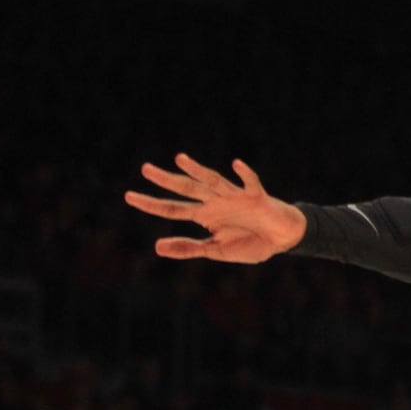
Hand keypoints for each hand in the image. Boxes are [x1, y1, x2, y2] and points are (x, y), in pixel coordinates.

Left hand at [124, 153, 306, 262]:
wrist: (282, 238)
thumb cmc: (250, 242)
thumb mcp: (216, 250)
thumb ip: (189, 248)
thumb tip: (156, 247)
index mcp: (205, 215)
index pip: (173, 209)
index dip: (151, 204)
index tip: (128, 196)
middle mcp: (216, 202)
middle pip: (187, 189)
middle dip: (167, 180)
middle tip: (145, 169)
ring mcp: (235, 197)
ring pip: (213, 181)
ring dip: (198, 171)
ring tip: (179, 159)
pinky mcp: (257, 197)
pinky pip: (249, 182)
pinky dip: (244, 174)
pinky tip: (235, 163)